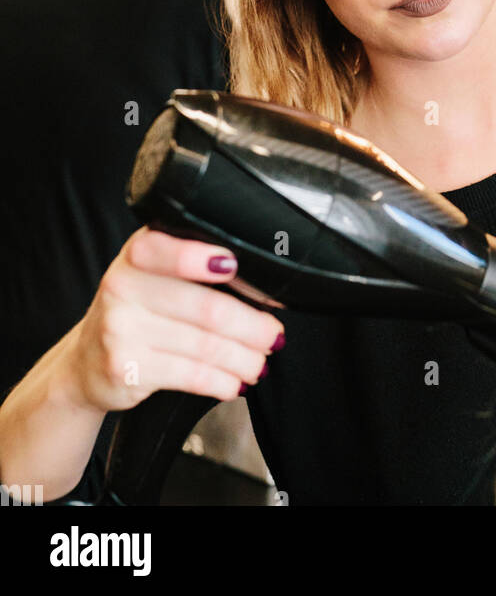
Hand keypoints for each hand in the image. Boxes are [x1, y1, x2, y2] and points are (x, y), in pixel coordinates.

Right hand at [65, 227, 284, 413]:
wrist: (85, 361)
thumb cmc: (137, 308)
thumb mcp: (153, 273)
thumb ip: (194, 264)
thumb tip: (262, 284)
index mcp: (137, 253)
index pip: (165, 249)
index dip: (199, 258)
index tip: (234, 265)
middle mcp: (123, 286)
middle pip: (205, 307)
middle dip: (251, 326)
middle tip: (274, 335)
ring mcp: (121, 328)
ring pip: (204, 345)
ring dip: (243, 358)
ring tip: (260, 362)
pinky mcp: (125, 368)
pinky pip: (189, 375)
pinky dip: (221, 381)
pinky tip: (235, 382)